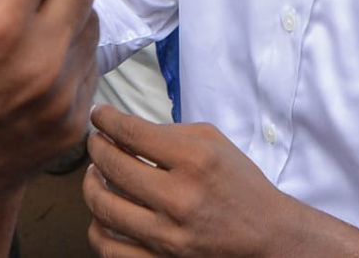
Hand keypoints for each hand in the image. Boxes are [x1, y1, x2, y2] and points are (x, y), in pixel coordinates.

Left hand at [84, 105, 358, 257]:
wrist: (268, 237)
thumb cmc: (239, 184)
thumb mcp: (213, 142)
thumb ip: (167, 131)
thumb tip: (121, 128)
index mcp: (195, 161)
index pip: (130, 132)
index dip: (105, 119)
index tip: (99, 115)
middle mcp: (180, 199)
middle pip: (111, 166)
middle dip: (96, 147)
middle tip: (96, 141)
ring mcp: (169, 237)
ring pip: (103, 207)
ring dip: (90, 184)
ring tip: (96, 173)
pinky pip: (109, 248)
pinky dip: (98, 228)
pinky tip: (104, 213)